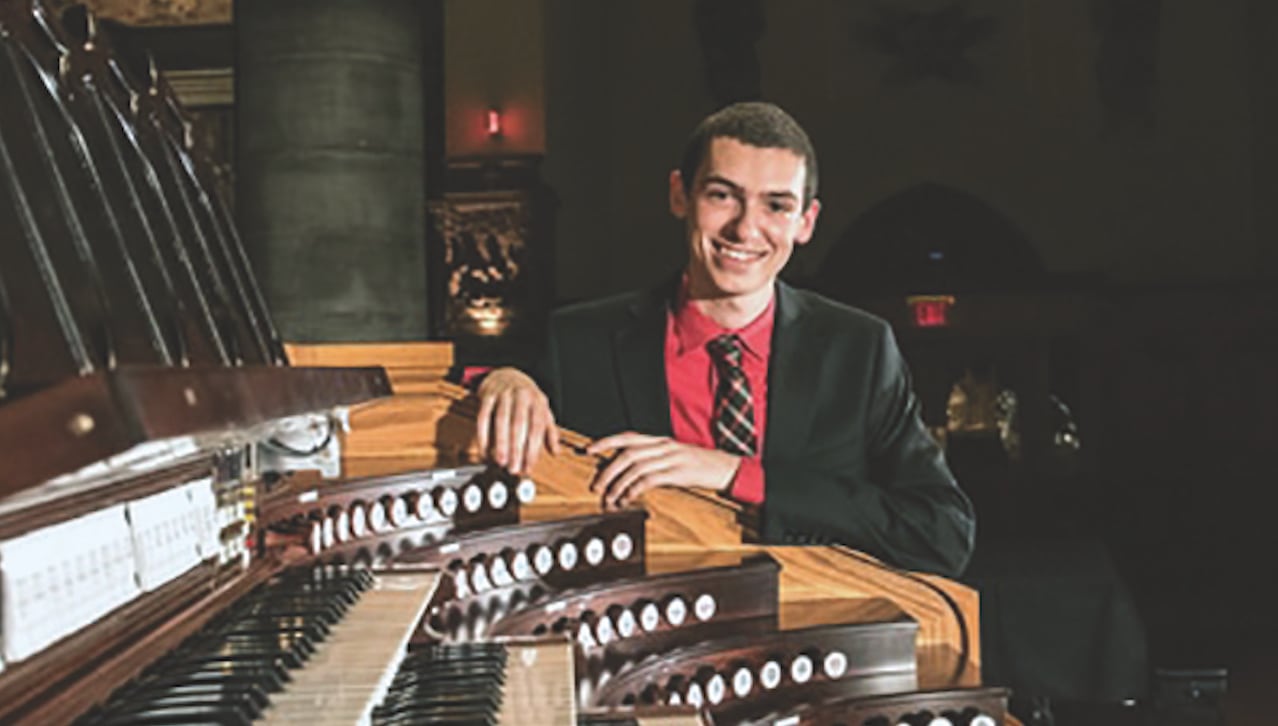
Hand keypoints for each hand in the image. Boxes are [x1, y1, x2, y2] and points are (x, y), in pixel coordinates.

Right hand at [476, 367, 559, 474]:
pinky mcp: (487, 395)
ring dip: (500, 443)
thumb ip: (550, 430)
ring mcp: (503, 394)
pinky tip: (485, 450)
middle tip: (514, 468)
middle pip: (519, 425)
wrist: (506, 373)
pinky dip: (483, 435)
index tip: (529, 465)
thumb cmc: (526, 397)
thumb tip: (555, 451)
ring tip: (501, 462)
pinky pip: (483, 416)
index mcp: (538, 401)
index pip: (537, 427)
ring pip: (501, 420)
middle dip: (516, 449)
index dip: (533, 449)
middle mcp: (522, 395)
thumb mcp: (542, 409)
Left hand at [586, 432, 740, 508]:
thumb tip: (628, 470)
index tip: (589, 449)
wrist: (724, 467)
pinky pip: (650, 479)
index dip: (606, 442)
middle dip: (608, 469)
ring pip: (636, 467)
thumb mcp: (673, 456)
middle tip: (597, 485)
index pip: (628, 437)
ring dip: (619, 483)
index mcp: (660, 441)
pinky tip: (629, 497)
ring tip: (611, 497)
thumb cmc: (698, 464)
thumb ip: (652, 459)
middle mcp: (662, 446)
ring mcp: (670, 458)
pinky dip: (635, 489)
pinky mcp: (677, 473)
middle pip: (627, 453)